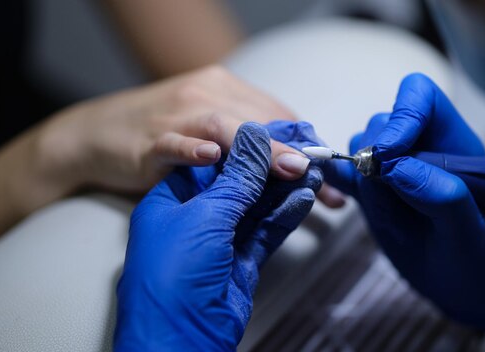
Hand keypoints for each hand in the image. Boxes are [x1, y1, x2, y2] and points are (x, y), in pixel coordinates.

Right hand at [35, 65, 311, 194]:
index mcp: (223, 89)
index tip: (328, 172)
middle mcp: (205, 94)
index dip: (306, 143)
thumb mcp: (207, 131)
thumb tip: (291, 168)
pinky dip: (193, 149)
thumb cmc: (159, 136)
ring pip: (226, 127)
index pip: (276, 113)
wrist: (95, 133)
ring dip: (261, 149)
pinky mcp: (149, 139)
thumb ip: (245, 144)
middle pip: (259, 119)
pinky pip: (175, 142)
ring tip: (290, 168)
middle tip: (323, 180)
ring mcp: (176, 115)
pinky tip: (212, 159)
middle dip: (296, 151)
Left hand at [114, 122, 321, 349]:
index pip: (214, 162)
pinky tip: (304, 198)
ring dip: (284, 190)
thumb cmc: (171, 277)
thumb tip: (255, 137)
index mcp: (171, 200)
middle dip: (271, 168)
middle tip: (304, 151)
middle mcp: (193, 219)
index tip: (278, 132)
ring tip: (312, 171)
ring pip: (256, 207)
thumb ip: (236, 177)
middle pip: (238, 184)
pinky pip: (265, 232)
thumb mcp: (204, 216)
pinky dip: (285, 215)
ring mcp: (218, 242)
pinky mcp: (239, 264)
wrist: (178, 341)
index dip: (247, 146)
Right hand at [324, 73, 484, 330]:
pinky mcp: (368, 189)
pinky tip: (341, 197)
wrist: (459, 283)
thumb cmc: (475, 258)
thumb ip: (442, 196)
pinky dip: (331, 179)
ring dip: (360, 179)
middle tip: (389, 202)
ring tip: (387, 217)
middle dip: (375, 159)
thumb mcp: (468, 233)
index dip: (401, 116)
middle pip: (380, 123)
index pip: (421, 97)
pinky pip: (339, 170)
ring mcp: (390, 168)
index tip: (388, 156)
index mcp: (452, 144)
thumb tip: (394, 165)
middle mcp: (419, 146)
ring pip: (356, 147)